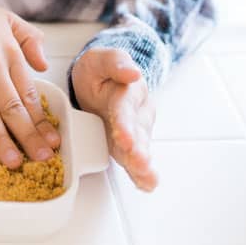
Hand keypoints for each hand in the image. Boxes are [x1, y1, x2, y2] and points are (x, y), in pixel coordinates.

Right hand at [0, 0, 60, 168]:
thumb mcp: (6, 18)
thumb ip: (29, 40)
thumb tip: (44, 67)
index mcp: (8, 49)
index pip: (29, 92)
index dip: (41, 120)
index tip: (53, 141)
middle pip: (12, 107)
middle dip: (28, 136)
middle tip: (42, 160)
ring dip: (1, 140)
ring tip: (13, 162)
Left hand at [71, 47, 157, 191]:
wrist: (100, 80)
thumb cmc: (98, 70)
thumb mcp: (100, 59)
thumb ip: (115, 62)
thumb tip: (133, 72)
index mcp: (128, 90)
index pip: (125, 109)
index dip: (125, 124)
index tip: (125, 138)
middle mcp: (137, 112)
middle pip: (138, 133)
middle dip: (138, 149)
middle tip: (139, 163)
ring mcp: (135, 130)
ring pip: (139, 148)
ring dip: (141, 164)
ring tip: (145, 176)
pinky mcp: (130, 144)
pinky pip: (135, 159)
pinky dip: (142, 173)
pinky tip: (146, 185)